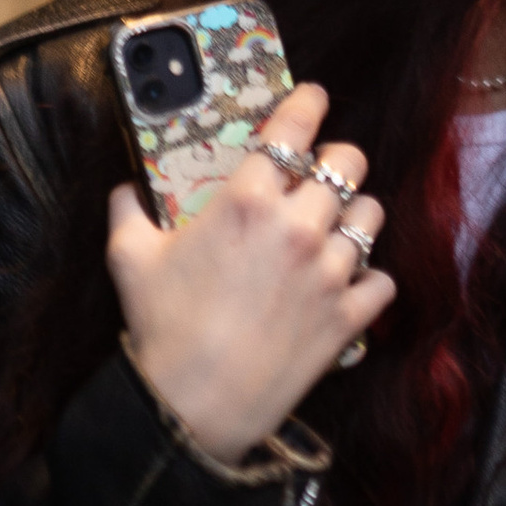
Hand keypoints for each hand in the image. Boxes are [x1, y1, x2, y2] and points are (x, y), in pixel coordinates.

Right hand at [107, 82, 393, 462]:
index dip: (309, 104)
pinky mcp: (347, 316)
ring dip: (356, 215)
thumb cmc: (161, 329)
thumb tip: (124, 190)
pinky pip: (382, 280)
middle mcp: (296, 226)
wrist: (192, 406)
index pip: (293, 129)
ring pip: (371, 215)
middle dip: (338, 161)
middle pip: (348, 163)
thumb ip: (128, 212)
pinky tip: (348, 284)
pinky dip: (369, 279)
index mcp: (245, 200)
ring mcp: (328, 271)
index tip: (314, 99)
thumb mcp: (130, 259)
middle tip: (322, 174)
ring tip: (337, 226)